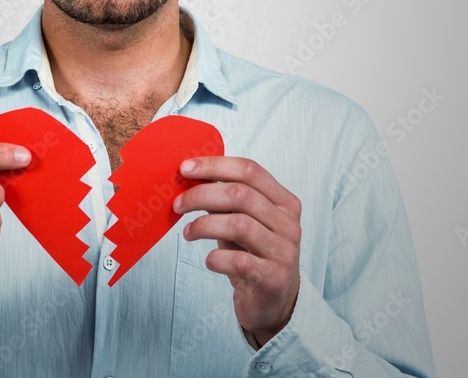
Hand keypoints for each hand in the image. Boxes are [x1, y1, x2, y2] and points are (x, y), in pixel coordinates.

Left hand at [173, 156, 301, 346]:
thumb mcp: (241, 221)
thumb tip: (191, 177)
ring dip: (204, 226)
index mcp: (284, 202)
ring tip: (189, 232)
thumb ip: (225, 199)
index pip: (250, 170)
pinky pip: (238, 261)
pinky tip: (210, 260)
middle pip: (241, 195)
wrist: (273, 301)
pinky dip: (216, 258)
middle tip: (178, 204)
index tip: (186, 168)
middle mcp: (288, 224)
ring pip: (238, 225)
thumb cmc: (253, 254)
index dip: (214, 165)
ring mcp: (284, 252)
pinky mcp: (273, 278)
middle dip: (202, 195)